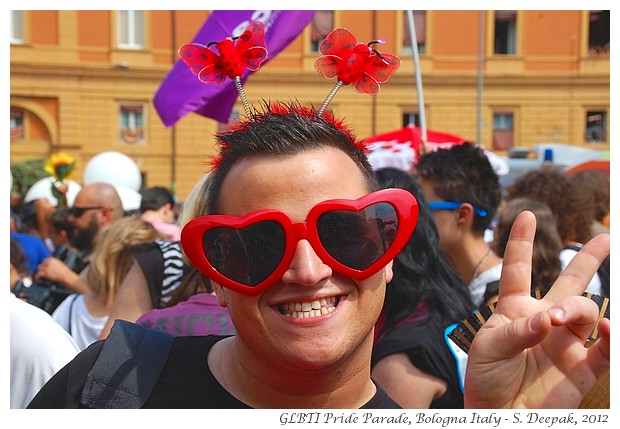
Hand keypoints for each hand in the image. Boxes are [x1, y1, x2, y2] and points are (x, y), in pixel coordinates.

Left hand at [464, 211, 609, 407]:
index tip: (525, 214)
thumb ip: (518, 330)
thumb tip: (548, 319)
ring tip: (558, 320)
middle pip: (569, 282)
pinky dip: (610, 335)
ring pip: (584, 309)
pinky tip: (606, 328)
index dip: (520, 241)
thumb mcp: (488, 348)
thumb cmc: (486, 378)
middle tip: (605, 237)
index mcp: (514, 309)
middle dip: (587, 258)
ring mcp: (566, 341)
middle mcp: (544, 319)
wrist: (499, 415)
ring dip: (576, 308)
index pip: (518, 269)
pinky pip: (606, 347)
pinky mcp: (583, 366)